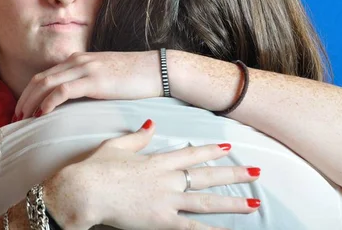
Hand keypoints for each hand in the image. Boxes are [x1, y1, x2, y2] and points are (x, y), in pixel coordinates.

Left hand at [14, 51, 162, 118]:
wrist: (157, 69)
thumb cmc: (134, 77)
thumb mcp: (105, 78)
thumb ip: (87, 84)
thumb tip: (75, 101)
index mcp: (78, 61)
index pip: (45, 76)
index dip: (29, 93)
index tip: (22, 111)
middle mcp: (76, 62)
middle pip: (39, 79)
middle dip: (24, 99)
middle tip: (15, 118)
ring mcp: (84, 69)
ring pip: (46, 84)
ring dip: (30, 102)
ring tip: (22, 118)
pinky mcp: (93, 80)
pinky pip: (62, 90)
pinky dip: (48, 102)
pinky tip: (41, 114)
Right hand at [44, 120, 260, 229]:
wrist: (85, 191)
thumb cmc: (96, 169)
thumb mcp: (116, 146)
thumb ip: (137, 136)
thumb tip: (151, 123)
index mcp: (156, 161)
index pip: (191, 154)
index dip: (211, 150)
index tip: (228, 146)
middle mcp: (167, 179)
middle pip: (206, 176)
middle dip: (233, 174)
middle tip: (256, 172)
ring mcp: (166, 201)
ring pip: (206, 202)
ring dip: (232, 202)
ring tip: (253, 203)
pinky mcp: (161, 221)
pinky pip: (192, 227)